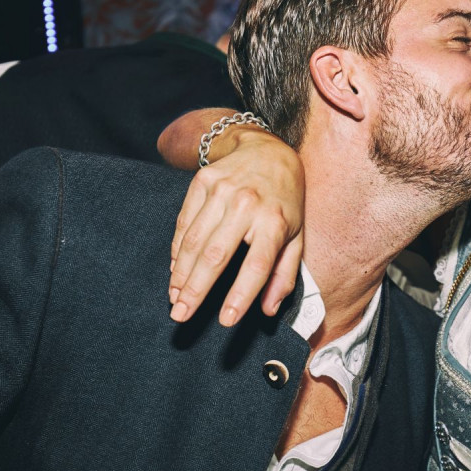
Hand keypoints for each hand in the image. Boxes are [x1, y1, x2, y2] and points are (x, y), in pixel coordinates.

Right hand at [169, 127, 304, 325]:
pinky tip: (176, 272)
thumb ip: (284, 275)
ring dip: (181, 275)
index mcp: (275, 221)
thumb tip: (269, 310)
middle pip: (216, 255)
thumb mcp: (296, 236)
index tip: (226, 320)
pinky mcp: (202, 182)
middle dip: (196, 291)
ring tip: (174, 300)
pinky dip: (178, 251)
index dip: (241, 295)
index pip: (257, 266)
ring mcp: (221, 191)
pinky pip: (185, 223)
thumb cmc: (285, 201)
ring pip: (194, 241)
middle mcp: (247, 204)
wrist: (267, 150)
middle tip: (180, 316)